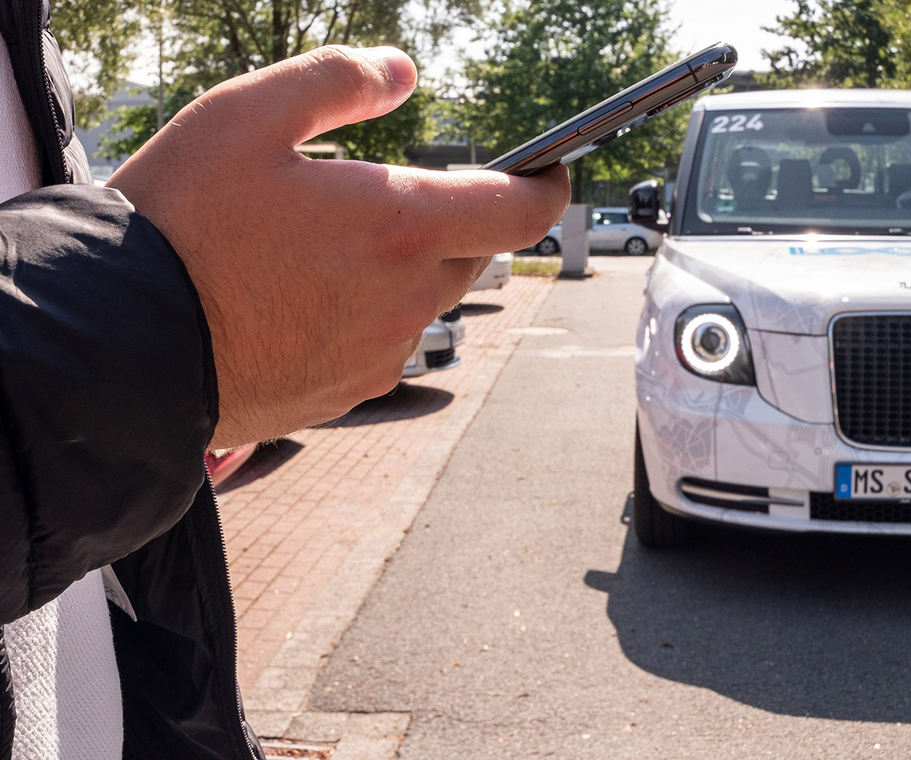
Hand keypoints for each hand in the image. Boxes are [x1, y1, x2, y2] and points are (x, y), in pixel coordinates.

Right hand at [109, 46, 569, 447]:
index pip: (520, 209)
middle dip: (454, 218)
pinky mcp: (351, 391)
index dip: (546, 183)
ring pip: (429, 298)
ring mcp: (381, 352)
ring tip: (328, 249)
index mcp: (399, 226)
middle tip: (392, 197)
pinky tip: (308, 297)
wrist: (124, 347)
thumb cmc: (179, 228)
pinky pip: (389, 342)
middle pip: (473, 252)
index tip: (549, 168)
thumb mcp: (246, 116)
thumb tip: (401, 72)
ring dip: (407, 267)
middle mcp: (406, 297)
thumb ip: (338, 82)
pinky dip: (373, 312)